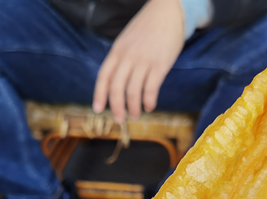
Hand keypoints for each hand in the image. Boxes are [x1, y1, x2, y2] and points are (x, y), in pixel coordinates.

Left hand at [93, 0, 183, 122]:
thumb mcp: (127, 40)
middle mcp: (128, 57)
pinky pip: (151, 89)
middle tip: (119, 119)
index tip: (98, 109)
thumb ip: (120, 58)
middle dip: (116, 107)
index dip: (99, 95)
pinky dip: (149, 102)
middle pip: (117, 88)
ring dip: (133, 108)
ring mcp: (144, 61)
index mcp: (117, 51)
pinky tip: (149, 106)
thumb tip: (116, 82)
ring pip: (133, 92)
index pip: (104, 76)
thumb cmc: (148, 27)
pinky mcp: (160, 65)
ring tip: (136, 115)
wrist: (169, 11)